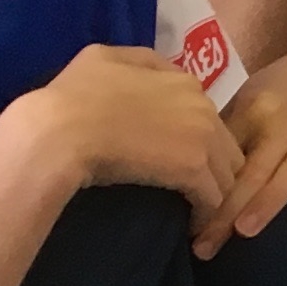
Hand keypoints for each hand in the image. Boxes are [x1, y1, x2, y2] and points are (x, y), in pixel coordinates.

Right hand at [23, 44, 244, 227]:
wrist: (59, 130)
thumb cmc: (72, 96)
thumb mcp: (104, 59)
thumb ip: (139, 62)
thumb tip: (156, 73)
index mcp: (181, 80)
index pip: (208, 116)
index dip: (197, 141)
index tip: (181, 162)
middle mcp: (201, 104)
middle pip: (225, 143)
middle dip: (213, 169)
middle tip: (195, 193)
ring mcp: (202, 136)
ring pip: (226, 172)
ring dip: (214, 194)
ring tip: (196, 214)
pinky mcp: (194, 169)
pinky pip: (214, 198)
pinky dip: (205, 214)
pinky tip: (191, 227)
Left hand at [205, 51, 286, 256]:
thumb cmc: (270, 100)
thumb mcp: (243, 109)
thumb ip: (227, 144)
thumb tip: (195, 190)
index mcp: (256, 113)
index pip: (230, 164)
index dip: (210, 199)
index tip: (193, 233)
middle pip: (257, 171)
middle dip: (231, 211)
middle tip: (207, 247)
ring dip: (269, 199)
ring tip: (246, 231)